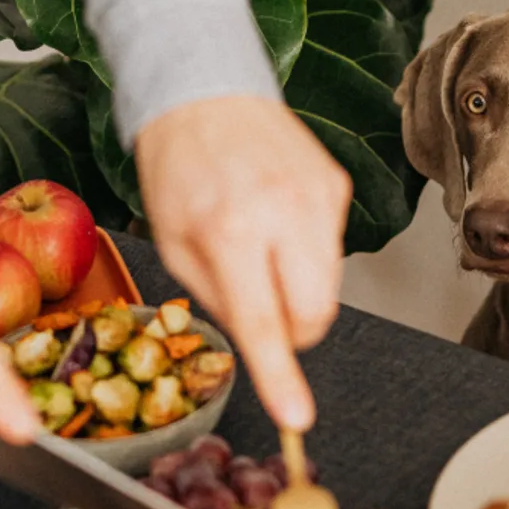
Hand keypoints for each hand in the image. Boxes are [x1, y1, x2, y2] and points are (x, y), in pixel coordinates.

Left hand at [134, 95, 350, 431]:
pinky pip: (332, 248)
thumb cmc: (179, 167)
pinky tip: (275, 217)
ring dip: (298, 289)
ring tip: (261, 248)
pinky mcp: (335, 185)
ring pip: (330, 287)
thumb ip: (217, 298)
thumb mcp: (172, 243)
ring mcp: (318, 197)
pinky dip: (305, 251)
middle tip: (261, 309)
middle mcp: (283, 212)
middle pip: (316, 314)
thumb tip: (259, 346)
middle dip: (293, 332)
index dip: (281, 377)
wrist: (206, 92)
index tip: (298, 417)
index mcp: (231, 230)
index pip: (265, 322)